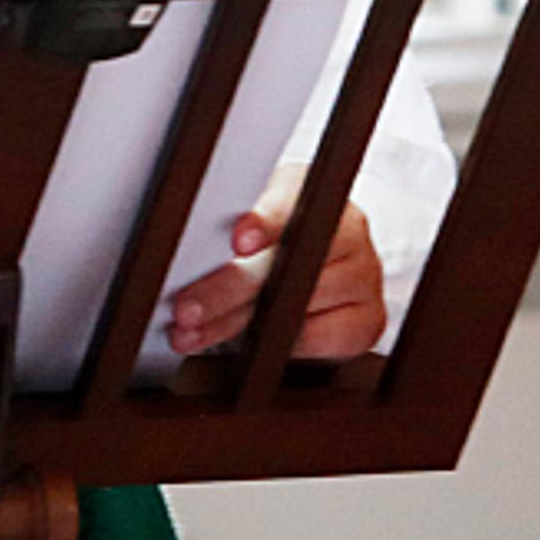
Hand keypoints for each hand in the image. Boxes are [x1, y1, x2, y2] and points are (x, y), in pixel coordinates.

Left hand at [165, 167, 386, 361]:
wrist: (324, 261)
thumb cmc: (273, 236)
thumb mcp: (253, 212)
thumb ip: (226, 218)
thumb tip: (171, 234)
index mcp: (315, 192)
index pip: (291, 204)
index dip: (265, 223)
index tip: (238, 240)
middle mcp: (349, 230)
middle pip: (288, 262)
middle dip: (227, 289)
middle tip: (185, 309)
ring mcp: (364, 276)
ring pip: (298, 305)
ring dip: (237, 325)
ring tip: (193, 335)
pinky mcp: (368, 320)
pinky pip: (321, 338)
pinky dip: (280, 345)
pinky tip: (247, 347)